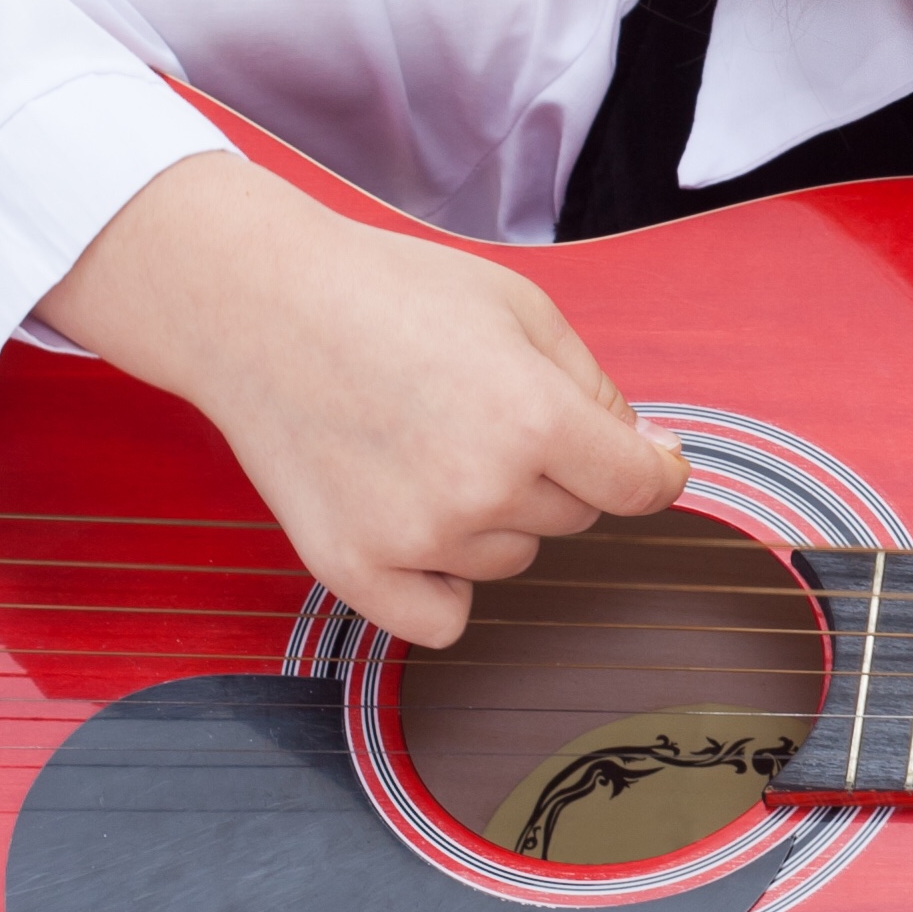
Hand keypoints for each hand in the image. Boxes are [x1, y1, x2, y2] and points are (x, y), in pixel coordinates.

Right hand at [38, 152, 690, 648]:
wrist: (257, 305)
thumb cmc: (386, 291)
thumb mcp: (522, 307)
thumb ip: (597, 388)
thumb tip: (650, 456)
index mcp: (534, 418)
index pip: (642, 487)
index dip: (655, 469)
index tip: (648, 461)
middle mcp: (481, 490)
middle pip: (574, 519)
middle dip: (549, 472)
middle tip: (475, 410)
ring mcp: (415, 540)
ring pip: (510, 559)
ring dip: (489, 517)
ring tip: (422, 442)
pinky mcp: (355, 571)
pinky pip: (443, 619)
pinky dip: (442, 585)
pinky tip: (415, 524)